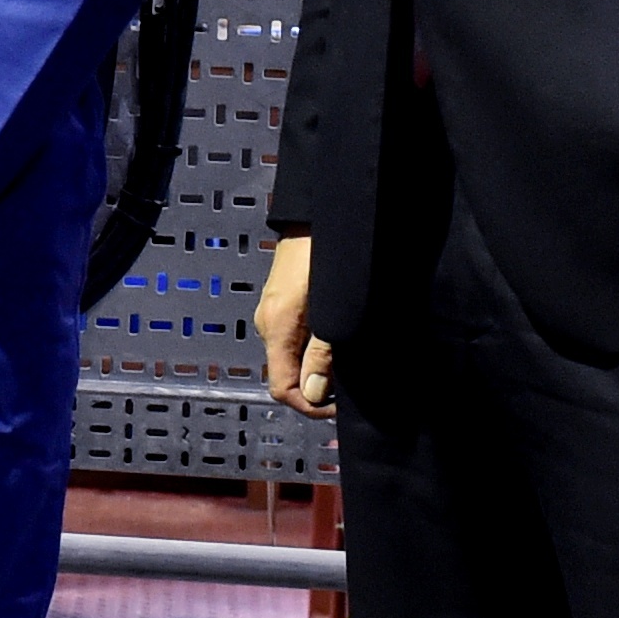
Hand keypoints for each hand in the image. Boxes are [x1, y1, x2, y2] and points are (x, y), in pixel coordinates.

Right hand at [262, 232, 335, 417]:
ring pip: (292, 356)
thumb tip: (314, 392)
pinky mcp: (283, 302)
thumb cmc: (326, 254)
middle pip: (286, 374)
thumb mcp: (331, 309)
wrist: (318, 212)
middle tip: (350, 380)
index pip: (282, 387)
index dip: (310, 405)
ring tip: (347, 357)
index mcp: (276, 328)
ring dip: (318, 365)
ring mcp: (274, 312)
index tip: (339, 405)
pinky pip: (295, 338)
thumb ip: (322, 353)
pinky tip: (337, 336)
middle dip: (317, 384)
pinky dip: (315, 347)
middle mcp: (269, 323)